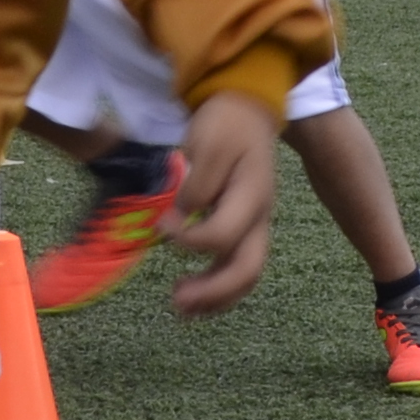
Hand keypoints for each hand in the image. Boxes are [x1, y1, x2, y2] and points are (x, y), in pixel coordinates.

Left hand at [159, 88, 280, 316]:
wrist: (246, 111)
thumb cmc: (225, 125)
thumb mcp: (208, 144)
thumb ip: (196, 186)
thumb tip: (179, 221)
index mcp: (251, 196)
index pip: (222, 235)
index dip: (188, 240)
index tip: (160, 226)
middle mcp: (258, 218)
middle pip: (247, 269)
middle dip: (212, 292)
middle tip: (176, 300)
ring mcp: (255, 225)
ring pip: (246, 275)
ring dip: (215, 297)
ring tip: (182, 308)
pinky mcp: (245, 228)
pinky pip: (238, 266)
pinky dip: (219, 288)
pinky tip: (195, 297)